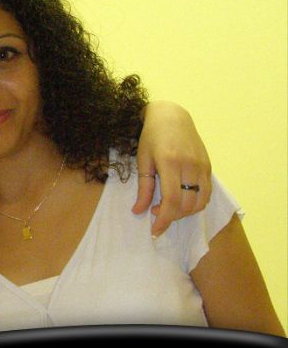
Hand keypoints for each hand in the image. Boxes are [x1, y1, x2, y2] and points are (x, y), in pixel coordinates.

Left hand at [132, 101, 211, 236]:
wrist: (172, 117)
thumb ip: (143, 189)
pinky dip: (195, 204)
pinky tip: (182, 200)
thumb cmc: (152, 138)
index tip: (154, 230)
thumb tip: (138, 212)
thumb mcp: (142, 161)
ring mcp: (202, 167)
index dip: (164, 219)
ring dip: (184, 213)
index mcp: (170, 163)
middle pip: (187, 204)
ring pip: (200, 202)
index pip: (171, 200)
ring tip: (167, 207)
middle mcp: (190, 166)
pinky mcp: (209, 167)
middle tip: (156, 212)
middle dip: (171, 216)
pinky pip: (206, 194)